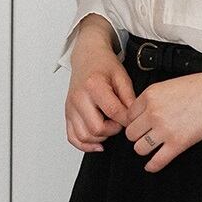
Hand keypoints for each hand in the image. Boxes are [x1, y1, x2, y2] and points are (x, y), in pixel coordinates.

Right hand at [64, 19, 135, 152]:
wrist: (87, 57)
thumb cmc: (103, 65)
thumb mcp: (122, 77)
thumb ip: (129, 98)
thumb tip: (133, 117)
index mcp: (94, 86)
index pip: (113, 112)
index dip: (126, 120)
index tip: (132, 118)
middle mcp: (79, 98)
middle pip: (96, 129)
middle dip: (113, 130)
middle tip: (120, 122)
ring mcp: (71, 107)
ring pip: (84, 136)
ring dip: (101, 138)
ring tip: (110, 127)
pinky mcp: (68, 114)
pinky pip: (72, 137)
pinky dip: (85, 145)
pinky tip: (97, 143)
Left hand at [124, 70, 201, 172]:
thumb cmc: (200, 86)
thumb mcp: (169, 85)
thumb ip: (153, 98)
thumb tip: (143, 112)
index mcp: (150, 95)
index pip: (129, 114)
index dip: (134, 121)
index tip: (139, 124)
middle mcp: (153, 112)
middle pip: (131, 133)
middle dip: (137, 135)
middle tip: (145, 135)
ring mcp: (165, 129)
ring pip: (139, 148)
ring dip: (144, 149)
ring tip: (150, 147)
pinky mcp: (178, 143)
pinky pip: (157, 161)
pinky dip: (152, 166)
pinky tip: (151, 166)